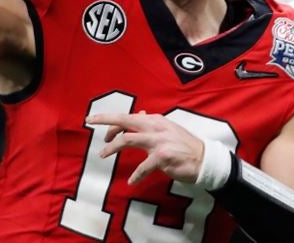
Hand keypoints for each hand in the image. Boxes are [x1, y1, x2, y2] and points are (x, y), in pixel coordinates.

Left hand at [89, 112, 204, 184]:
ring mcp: (159, 141)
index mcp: (155, 120)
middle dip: (105, 121)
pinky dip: (135, 175)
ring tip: (103, 155)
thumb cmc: (185, 146)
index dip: (111, 119)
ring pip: (128, 139)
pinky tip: (132, 181)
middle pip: (125, 120)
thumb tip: (138, 113)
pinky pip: (142, 166)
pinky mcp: (163, 157)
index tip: (96, 121)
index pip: (129, 116)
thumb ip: (152, 123)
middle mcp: (156, 127)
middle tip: (89, 122)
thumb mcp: (168, 129)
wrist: (205, 159)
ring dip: (112, 148)